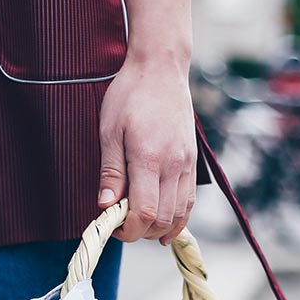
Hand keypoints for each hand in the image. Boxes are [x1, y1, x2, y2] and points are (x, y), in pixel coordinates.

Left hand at [96, 57, 196, 244]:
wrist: (161, 68)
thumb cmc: (129, 95)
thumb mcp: (109, 131)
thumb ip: (110, 171)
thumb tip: (106, 206)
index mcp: (149, 158)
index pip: (145, 212)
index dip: (129, 230)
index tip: (113, 229)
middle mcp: (174, 164)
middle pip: (163, 219)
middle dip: (141, 232)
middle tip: (121, 226)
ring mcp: (187, 163)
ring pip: (180, 213)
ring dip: (159, 228)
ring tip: (139, 226)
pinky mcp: (192, 160)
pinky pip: (189, 200)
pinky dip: (179, 218)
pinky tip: (164, 226)